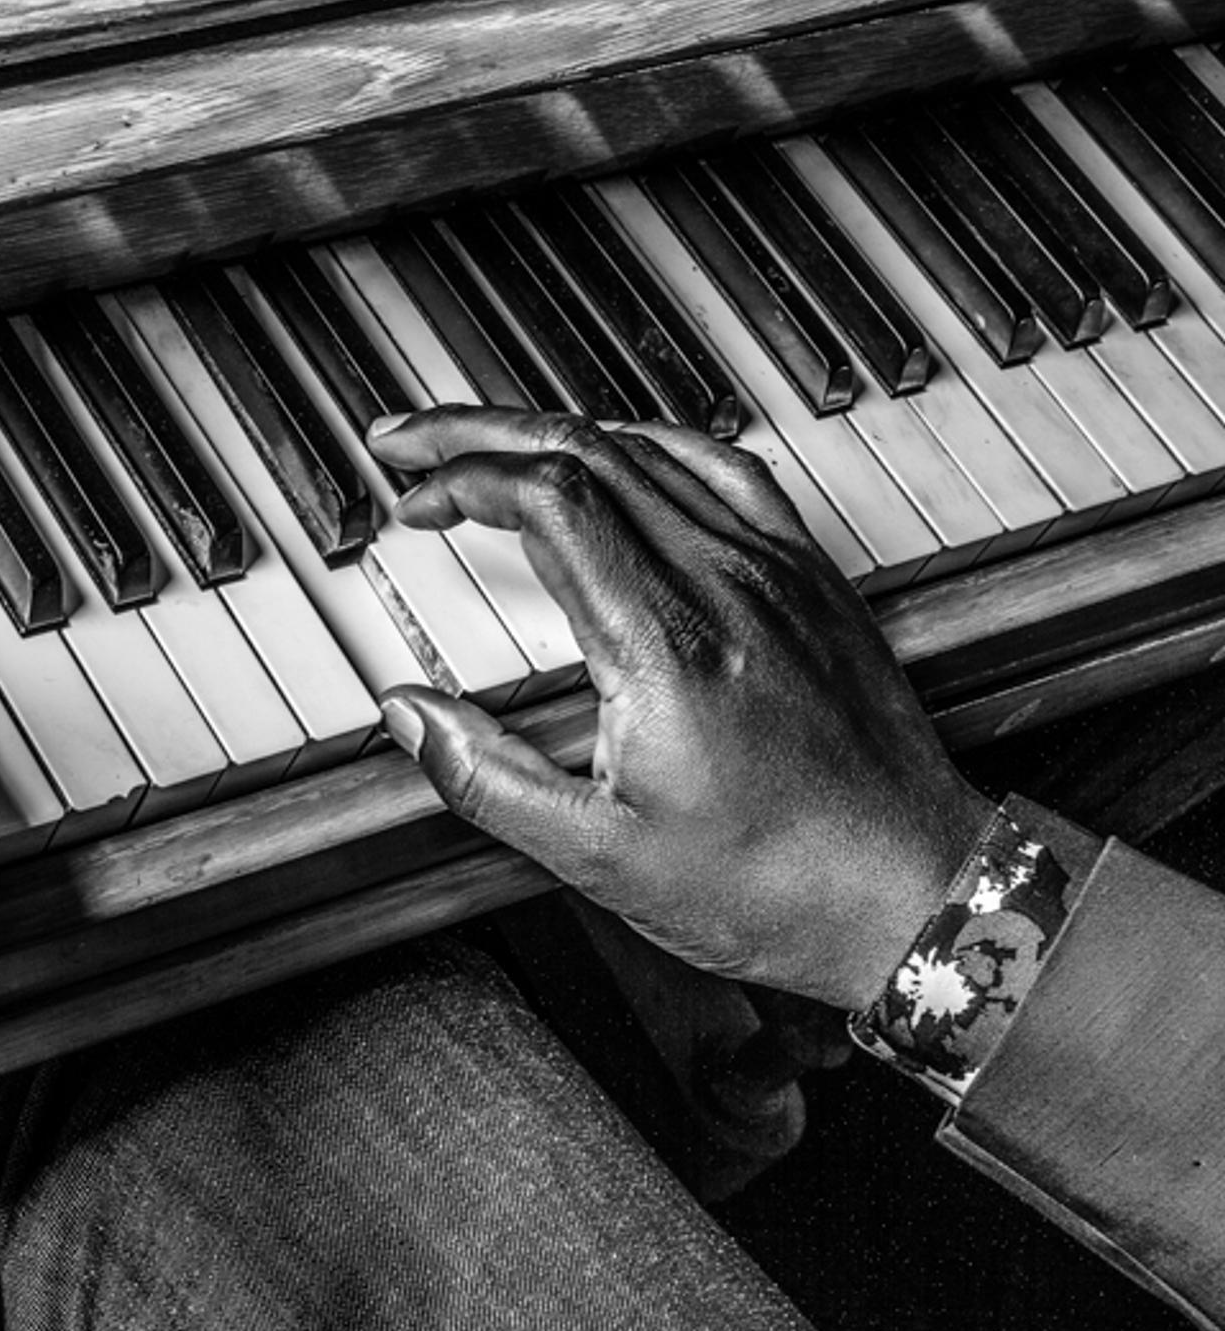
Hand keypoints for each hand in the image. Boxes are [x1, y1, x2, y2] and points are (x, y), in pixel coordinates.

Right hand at [366, 407, 994, 1009]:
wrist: (917, 895)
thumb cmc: (779, 886)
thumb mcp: (602, 856)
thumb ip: (489, 779)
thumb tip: (413, 714)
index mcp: (665, 644)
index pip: (549, 497)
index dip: (463, 477)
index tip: (412, 501)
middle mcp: (726, 585)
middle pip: (586, 449)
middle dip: (481, 435)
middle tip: (414, 446)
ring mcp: (777, 573)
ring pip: (649, 448)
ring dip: (553, 435)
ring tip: (490, 447)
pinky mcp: (812, 580)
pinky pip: (724, 469)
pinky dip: (649, 446)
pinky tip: (618, 458)